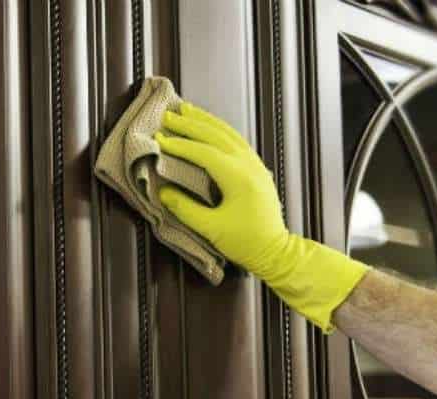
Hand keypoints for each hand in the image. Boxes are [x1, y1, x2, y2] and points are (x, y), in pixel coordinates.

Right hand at [155, 102, 287, 279]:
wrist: (275, 251)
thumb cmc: (247, 243)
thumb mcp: (212, 229)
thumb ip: (185, 209)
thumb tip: (164, 193)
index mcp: (239, 178)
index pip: (204, 153)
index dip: (180, 145)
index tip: (160, 139)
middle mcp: (249, 165)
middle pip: (216, 135)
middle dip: (190, 124)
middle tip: (168, 115)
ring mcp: (256, 165)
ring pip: (229, 133)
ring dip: (206, 120)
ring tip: (187, 110)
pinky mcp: (257, 169)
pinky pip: (237, 140)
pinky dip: (220, 129)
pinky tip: (210, 126)